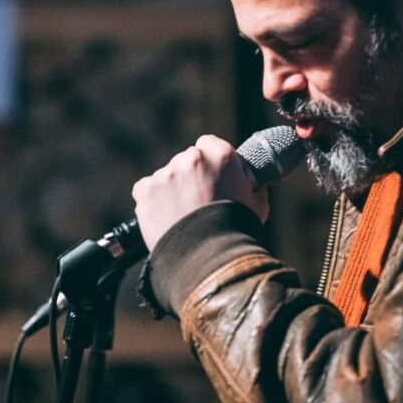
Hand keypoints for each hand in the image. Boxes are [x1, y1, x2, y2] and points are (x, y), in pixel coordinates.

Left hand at [132, 134, 269, 250]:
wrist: (208, 258)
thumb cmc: (237, 231)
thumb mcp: (256, 202)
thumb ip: (248, 183)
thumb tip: (248, 181)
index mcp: (221, 155)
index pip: (209, 144)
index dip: (210, 161)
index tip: (211, 176)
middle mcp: (192, 158)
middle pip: (187, 160)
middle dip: (190, 176)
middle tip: (197, 201)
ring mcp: (166, 174)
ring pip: (167, 177)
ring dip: (172, 190)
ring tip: (182, 217)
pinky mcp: (146, 190)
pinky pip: (146, 190)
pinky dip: (153, 202)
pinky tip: (166, 219)